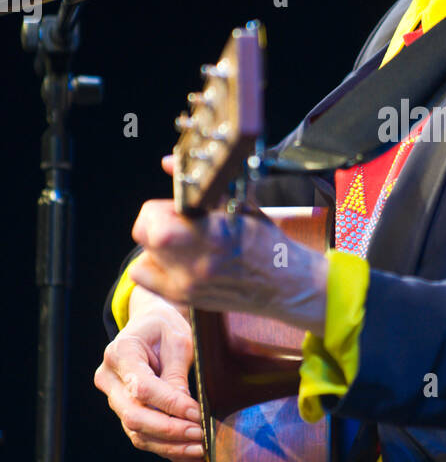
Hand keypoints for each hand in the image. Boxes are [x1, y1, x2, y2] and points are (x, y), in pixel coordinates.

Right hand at [94, 304, 204, 461]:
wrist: (149, 325)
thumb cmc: (165, 328)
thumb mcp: (177, 340)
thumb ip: (177, 374)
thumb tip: (185, 410)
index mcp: (120, 353)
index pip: (142, 388)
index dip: (170, 404)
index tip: (197, 413)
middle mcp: (110, 379)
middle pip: (134, 416)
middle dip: (169, 430)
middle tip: (200, 434)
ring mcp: (114, 399)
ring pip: (137, 433)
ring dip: (170, 446)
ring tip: (201, 450)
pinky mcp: (126, 412)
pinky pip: (144, 437)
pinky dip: (169, 450)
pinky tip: (193, 457)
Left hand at [127, 195, 328, 335]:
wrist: (286, 284)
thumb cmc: (267, 243)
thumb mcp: (239, 204)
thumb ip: (200, 186)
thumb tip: (168, 162)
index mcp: (209, 236)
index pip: (152, 216)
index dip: (165, 206)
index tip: (182, 207)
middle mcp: (193, 265)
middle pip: (144, 235)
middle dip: (158, 221)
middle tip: (181, 222)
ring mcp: (186, 286)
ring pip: (143, 257)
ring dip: (157, 245)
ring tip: (183, 242)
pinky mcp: (184, 299)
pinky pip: (147, 278)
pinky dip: (155, 266)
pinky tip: (178, 260)